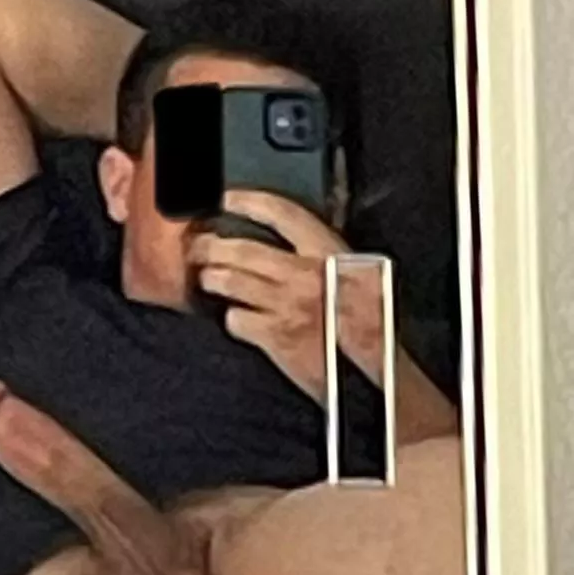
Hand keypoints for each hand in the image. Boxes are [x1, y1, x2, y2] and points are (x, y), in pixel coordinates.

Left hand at [191, 191, 385, 403]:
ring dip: (211, 279)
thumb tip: (288, 238)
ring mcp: (288, 305)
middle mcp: (307, 274)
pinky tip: (236, 318)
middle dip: (210, 245)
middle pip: (241, 248)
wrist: (379, 376)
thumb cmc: (373, 327)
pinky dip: (231, 318)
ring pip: (229, 280)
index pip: (282, 213)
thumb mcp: (359, 277)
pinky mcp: (275, 336)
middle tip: (197, 246)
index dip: (248, 201)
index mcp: (332, 253)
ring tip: (207, 279)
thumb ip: (325, 256)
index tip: (225, 199)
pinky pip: (236, 319)